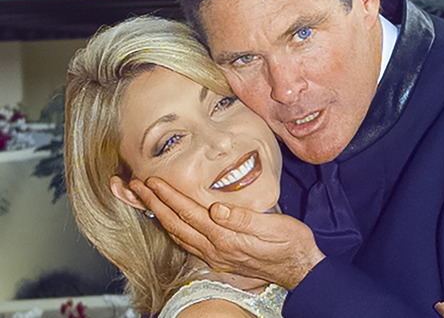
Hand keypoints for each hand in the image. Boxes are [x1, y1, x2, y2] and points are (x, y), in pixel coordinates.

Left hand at [130, 177, 324, 288]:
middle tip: (137, 187)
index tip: (152, 182)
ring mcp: (216, 255)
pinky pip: (189, 243)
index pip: (190, 213)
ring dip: (160, 216)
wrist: (300, 268)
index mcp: (226, 237)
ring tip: (146, 200)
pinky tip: (171, 223)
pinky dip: (174, 230)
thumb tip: (216, 208)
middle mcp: (216, 248)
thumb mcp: (274, 227)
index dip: (169, 197)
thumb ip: (243, 219)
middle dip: (154, 204)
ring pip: (179, 234)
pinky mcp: (220, 258)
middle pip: (177, 224)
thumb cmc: (290, 244)